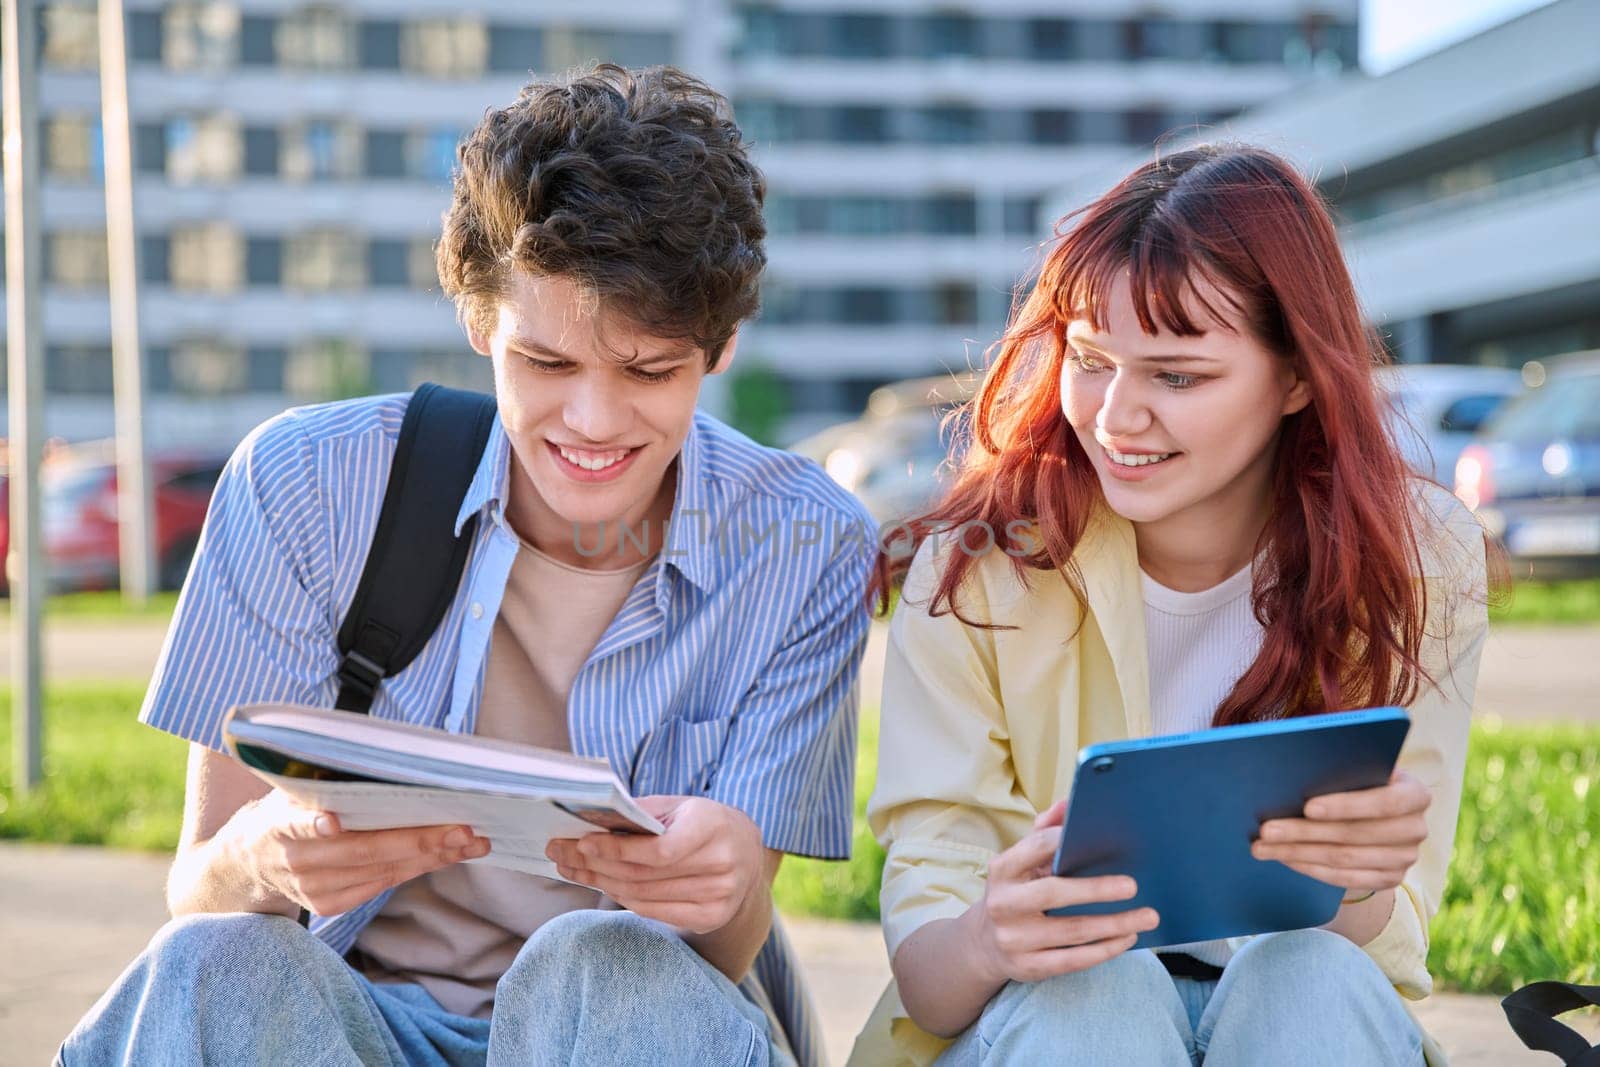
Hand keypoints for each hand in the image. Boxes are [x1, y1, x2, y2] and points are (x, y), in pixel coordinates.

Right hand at [227, 789, 490, 916]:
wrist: (246, 864)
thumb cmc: (282, 811)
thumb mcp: (288, 789)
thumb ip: (322, 781)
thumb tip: (375, 755)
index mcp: (277, 825)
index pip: (295, 824)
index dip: (313, 824)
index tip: (331, 822)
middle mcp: (295, 862)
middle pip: (362, 851)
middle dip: (418, 840)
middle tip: (463, 828)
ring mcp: (312, 889)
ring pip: (381, 872)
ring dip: (432, 857)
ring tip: (473, 842)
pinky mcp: (328, 905)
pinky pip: (381, 885)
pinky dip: (418, 868)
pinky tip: (450, 854)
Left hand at [544, 796, 765, 934]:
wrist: (747, 855)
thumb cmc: (702, 823)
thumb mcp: (679, 807)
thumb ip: (641, 814)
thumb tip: (588, 821)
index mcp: (713, 827)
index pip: (659, 850)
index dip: (617, 850)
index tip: (581, 843)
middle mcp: (721, 866)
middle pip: (644, 875)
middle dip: (594, 865)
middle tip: (560, 854)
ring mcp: (718, 897)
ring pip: (642, 896)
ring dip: (599, 883)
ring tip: (571, 868)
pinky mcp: (710, 918)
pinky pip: (651, 911)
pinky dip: (621, 898)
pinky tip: (600, 884)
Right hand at [965, 799, 1158, 985]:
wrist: (985, 944)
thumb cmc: (1016, 893)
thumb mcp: (1021, 863)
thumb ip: (1043, 832)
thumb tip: (1068, 805)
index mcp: (1002, 870)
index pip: (1035, 847)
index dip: (1065, 840)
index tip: (1100, 835)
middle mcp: (1003, 904)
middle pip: (1054, 893)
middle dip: (1097, 889)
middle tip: (1133, 886)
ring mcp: (1014, 939)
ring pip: (1072, 931)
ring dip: (1114, 924)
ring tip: (1146, 916)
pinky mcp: (1028, 967)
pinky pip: (1074, 960)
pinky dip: (1105, 949)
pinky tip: (1127, 938)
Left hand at [1252, 770, 1429, 893]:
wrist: (1380, 810)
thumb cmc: (1362, 777)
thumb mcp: (1360, 766)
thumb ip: (1341, 765)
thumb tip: (1295, 765)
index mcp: (1416, 793)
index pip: (1384, 803)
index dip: (1346, 805)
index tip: (1307, 807)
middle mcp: (1417, 828)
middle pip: (1355, 835)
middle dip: (1304, 832)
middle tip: (1266, 830)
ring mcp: (1406, 858)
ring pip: (1344, 859)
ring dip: (1298, 853)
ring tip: (1262, 847)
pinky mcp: (1391, 879)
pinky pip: (1345, 879)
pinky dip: (1310, 868)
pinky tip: (1285, 859)